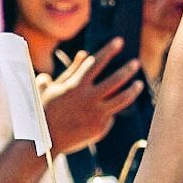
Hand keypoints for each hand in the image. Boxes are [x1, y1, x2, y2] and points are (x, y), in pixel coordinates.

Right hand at [41, 40, 144, 154]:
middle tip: (136, 62)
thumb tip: (84, 53)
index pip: (96, 63)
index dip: (109, 51)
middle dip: (127, 69)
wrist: (43, 141)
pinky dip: (109, 112)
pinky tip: (108, 111)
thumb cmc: (45, 111)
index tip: (119, 42)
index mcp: (75, 85)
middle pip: (115, 80)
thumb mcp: (54, 87)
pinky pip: (110, 116)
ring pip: (121, 99)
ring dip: (132, 90)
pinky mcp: (100, 128)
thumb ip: (72, 70)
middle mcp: (88, 98)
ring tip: (139, 84)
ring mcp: (96, 114)